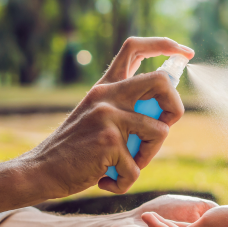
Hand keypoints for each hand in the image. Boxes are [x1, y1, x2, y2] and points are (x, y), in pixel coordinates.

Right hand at [25, 37, 193, 197]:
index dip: (164, 45)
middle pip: (161, 81)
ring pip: (160, 131)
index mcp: (106, 86)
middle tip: (164, 127)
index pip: (135, 48)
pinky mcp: (109, 141)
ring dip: (149, 156)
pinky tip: (107, 180)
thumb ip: (126, 107)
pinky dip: (126, 181)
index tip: (185, 52)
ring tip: (127, 165)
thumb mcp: (98, 116)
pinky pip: (137, 168)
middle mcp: (107, 94)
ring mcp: (108, 116)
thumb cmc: (77, 148)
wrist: (42, 170)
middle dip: (175, 107)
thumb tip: (167, 110)